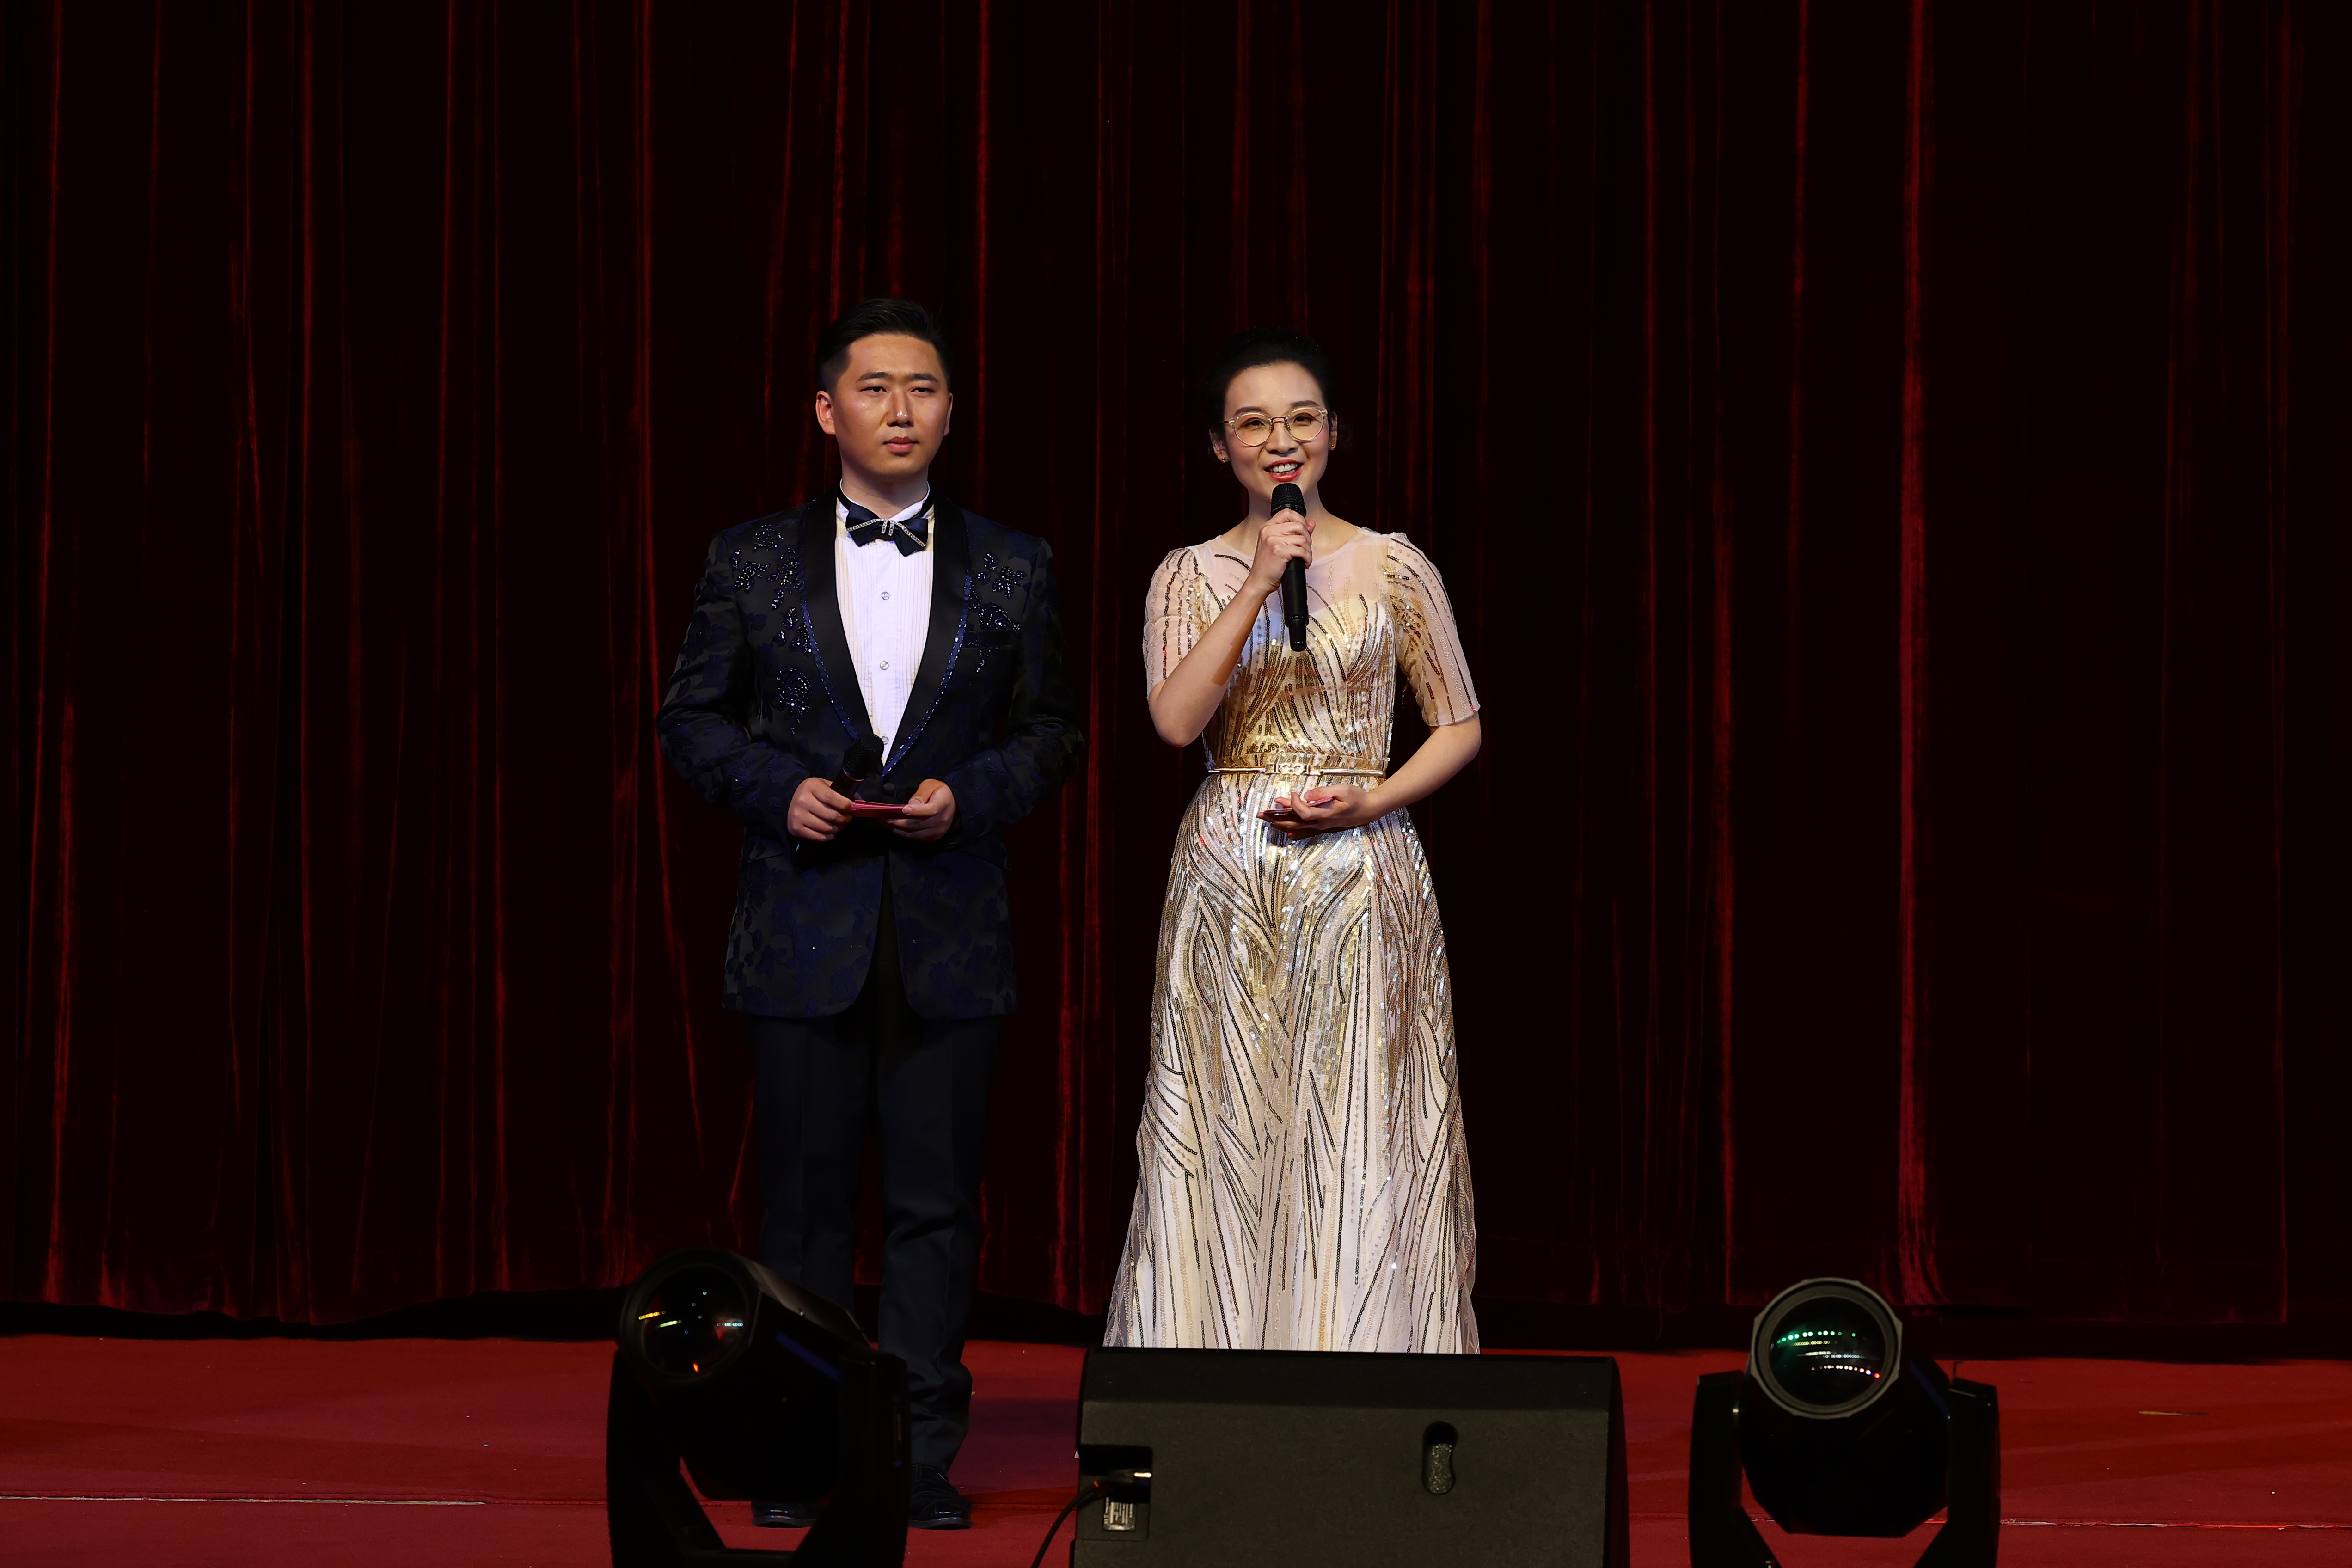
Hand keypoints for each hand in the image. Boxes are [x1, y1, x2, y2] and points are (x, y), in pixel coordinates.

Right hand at [788, 775, 851, 841]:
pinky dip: (828, 836)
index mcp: (811, 786)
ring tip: (839, 825)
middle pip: (832, 815)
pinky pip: (818, 837)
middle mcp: (802, 800)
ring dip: (837, 828)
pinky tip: (831, 832)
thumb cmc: (813, 793)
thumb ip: (843, 794)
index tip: (852, 808)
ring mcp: (797, 815)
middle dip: (844, 819)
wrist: (791, 800)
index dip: (846, 806)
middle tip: (847, 818)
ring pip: (826, 828)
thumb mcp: (827, 786)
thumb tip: (860, 804)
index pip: (833, 799)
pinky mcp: (795, 828)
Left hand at [888, 778, 956, 841]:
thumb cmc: (941, 792)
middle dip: (901, 822)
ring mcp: (940, 829)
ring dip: (902, 830)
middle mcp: (942, 819)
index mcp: (943, 804)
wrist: (955, 802)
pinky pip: (920, 838)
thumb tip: (910, 805)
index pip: (930, 810)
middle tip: (888, 818)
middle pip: (920, 824)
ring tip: (891, 824)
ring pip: (918, 833)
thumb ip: (920, 795)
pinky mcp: (936, 835)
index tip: (904, 809)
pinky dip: (909, 835)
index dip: (916, 811)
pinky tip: (900, 830)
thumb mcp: (930, 786)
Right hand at [1245, 506, 1311, 599]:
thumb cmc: (1268, 565)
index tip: (1304, 531)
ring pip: (1302, 539)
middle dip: (1307, 538)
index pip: (1288, 513)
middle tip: (1305, 548)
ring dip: (1308, 550)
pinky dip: (1307, 558)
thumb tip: (1311, 523)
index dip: (1300, 520)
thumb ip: (1294, 532)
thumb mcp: (1278, 545)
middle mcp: (1268, 531)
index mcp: (1267, 527)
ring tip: (1304, 558)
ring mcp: (1273, 540)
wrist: (1259, 581)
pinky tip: (1304, 563)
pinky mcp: (1279, 551)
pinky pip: (1302, 550)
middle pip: (1299, 525)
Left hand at [1263, 783, 1380, 837]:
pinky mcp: (1322, 823)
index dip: (1294, 804)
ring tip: (1267, 818)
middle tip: (1261, 815)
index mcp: (1325, 814)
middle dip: (1277, 818)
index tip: (1293, 793)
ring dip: (1281, 820)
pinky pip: (1303, 824)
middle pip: (1294, 823)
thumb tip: (1307, 795)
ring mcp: (1321, 824)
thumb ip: (1324, 792)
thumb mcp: (1343, 790)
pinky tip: (1284, 821)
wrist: (1369, 809)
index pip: (1303, 812)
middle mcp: (1320, 822)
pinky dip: (1292, 821)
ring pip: (1297, 825)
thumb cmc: (1357, 798)